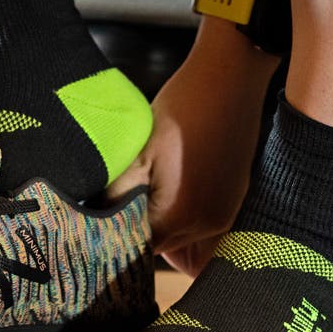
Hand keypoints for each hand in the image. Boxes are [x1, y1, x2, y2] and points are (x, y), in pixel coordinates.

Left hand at [108, 45, 275, 276]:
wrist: (229, 79)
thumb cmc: (183, 108)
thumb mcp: (138, 151)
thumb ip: (118, 195)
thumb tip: (98, 222)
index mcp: (181, 216)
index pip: (140, 252)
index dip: (118, 241)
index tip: (101, 226)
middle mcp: (209, 226)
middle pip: (163, 251)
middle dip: (141, 236)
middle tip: (122, 207)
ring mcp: (226, 216)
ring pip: (185, 244)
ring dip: (165, 231)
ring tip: (149, 197)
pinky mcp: (234, 202)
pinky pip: (203, 229)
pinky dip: (185, 220)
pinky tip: (173, 188)